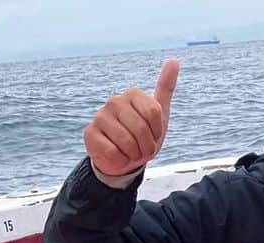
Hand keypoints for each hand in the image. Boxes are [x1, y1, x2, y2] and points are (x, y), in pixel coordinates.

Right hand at [84, 59, 178, 177]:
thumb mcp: (158, 115)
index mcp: (132, 94)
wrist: (123, 160)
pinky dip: (119, 160)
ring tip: (131, 154)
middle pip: (141, 128)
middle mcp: (114, 101)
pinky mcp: (90, 133)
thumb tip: (173, 60)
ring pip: (127, 142)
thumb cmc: (141, 138)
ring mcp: (100, 116)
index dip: (157, 132)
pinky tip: (117, 157)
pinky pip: (112, 152)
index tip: (153, 136)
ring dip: (133, 155)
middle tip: (142, 151)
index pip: (154, 113)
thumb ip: (165, 88)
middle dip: (146, 147)